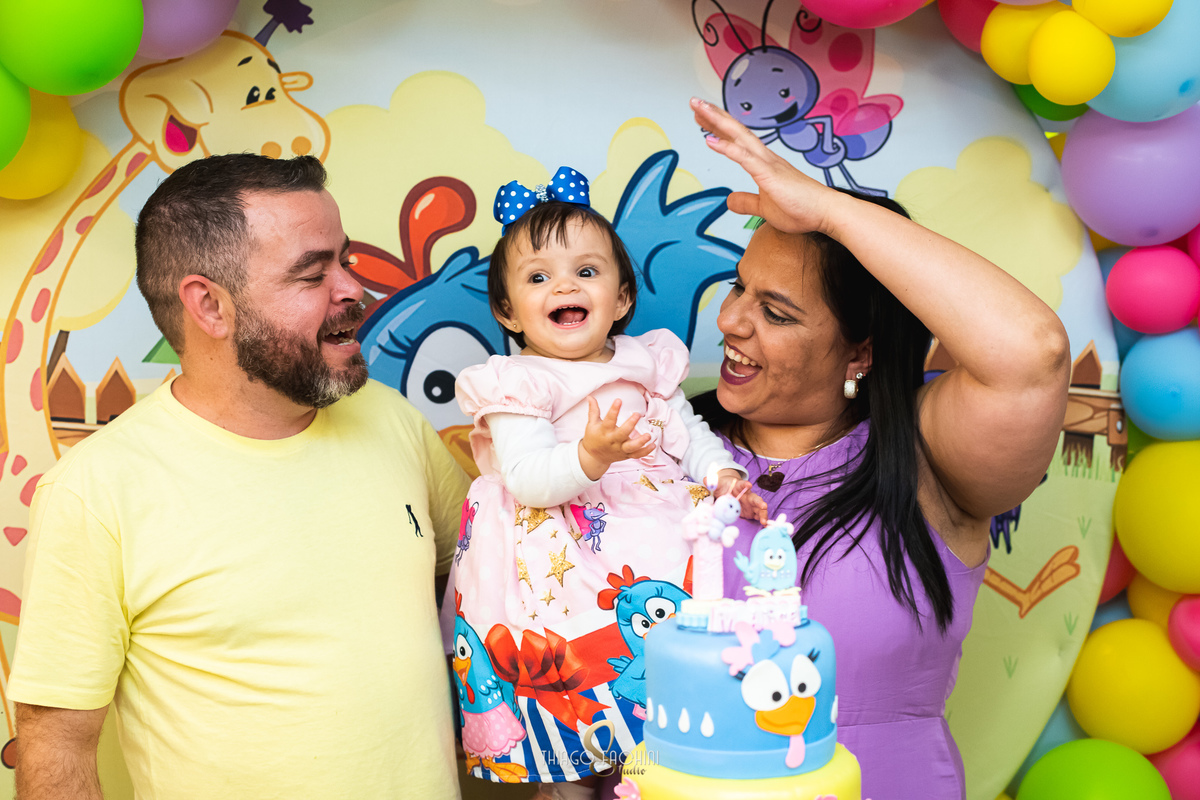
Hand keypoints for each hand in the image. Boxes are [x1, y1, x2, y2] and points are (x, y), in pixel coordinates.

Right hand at [579, 397, 654, 479]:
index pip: (608, 420)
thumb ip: (593, 410)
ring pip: (631, 447)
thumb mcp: (591, 424)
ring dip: (640, 442)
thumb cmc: (593, 438)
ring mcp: (620, 449)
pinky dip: (645, 451)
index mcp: (604, 432)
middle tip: (637, 414)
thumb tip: (590, 397)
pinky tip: (653, 445)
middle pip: (622, 434)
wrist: (594, 457)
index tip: (618, 400)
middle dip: (630, 424)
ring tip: (649, 435)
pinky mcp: (626, 455)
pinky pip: (637, 455)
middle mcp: (613, 441)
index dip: (613, 410)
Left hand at [691, 96, 841, 236]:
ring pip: (739, 136)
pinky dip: (727, 148)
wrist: (827, 213)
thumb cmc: (802, 209)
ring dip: (717, 121)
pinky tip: (710, 140)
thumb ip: (747, 202)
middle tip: (695, 102)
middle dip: (714, 116)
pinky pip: (745, 158)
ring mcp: (768, 164)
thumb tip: (729, 200)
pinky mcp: (770, 174)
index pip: (738, 140)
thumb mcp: (764, 208)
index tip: (703, 118)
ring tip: (699, 108)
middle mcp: (766, 158)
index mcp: (764, 163)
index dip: (719, 128)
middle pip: (736, 131)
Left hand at [713, 468, 767, 523]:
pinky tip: (765, 525)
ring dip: (762, 514)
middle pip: (754, 498)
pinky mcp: (751, 512)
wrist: (728, 492)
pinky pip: (758, 516)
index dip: (745, 485)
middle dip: (759, 502)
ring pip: (759, 508)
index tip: (748, 485)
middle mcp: (747, 495)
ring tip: (764, 521)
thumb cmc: (724, 487)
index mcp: (739, 487)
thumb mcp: (717, 485)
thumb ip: (712, 483)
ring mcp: (750, 504)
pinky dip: (762, 520)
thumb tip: (706, 479)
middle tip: (763, 506)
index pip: (742, 484)